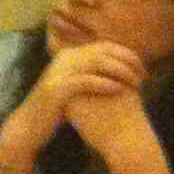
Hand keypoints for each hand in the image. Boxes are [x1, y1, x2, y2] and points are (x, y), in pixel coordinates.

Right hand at [0, 42, 147, 173]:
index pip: (104, 46)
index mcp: (69, 55)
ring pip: (97, 62)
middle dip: (127, 61)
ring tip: (136, 82)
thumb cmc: (55, 110)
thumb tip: (116, 72)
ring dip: (120, 71)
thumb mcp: (74, 88)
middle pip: (103, 50)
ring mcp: (59, 72)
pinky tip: (119, 89)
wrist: (29, 127)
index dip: (127, 54)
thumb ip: (90, 76)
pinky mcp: (57, 88)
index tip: (143, 68)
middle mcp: (64, 59)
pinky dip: (104, 83)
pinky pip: (86, 80)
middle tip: (144, 75)